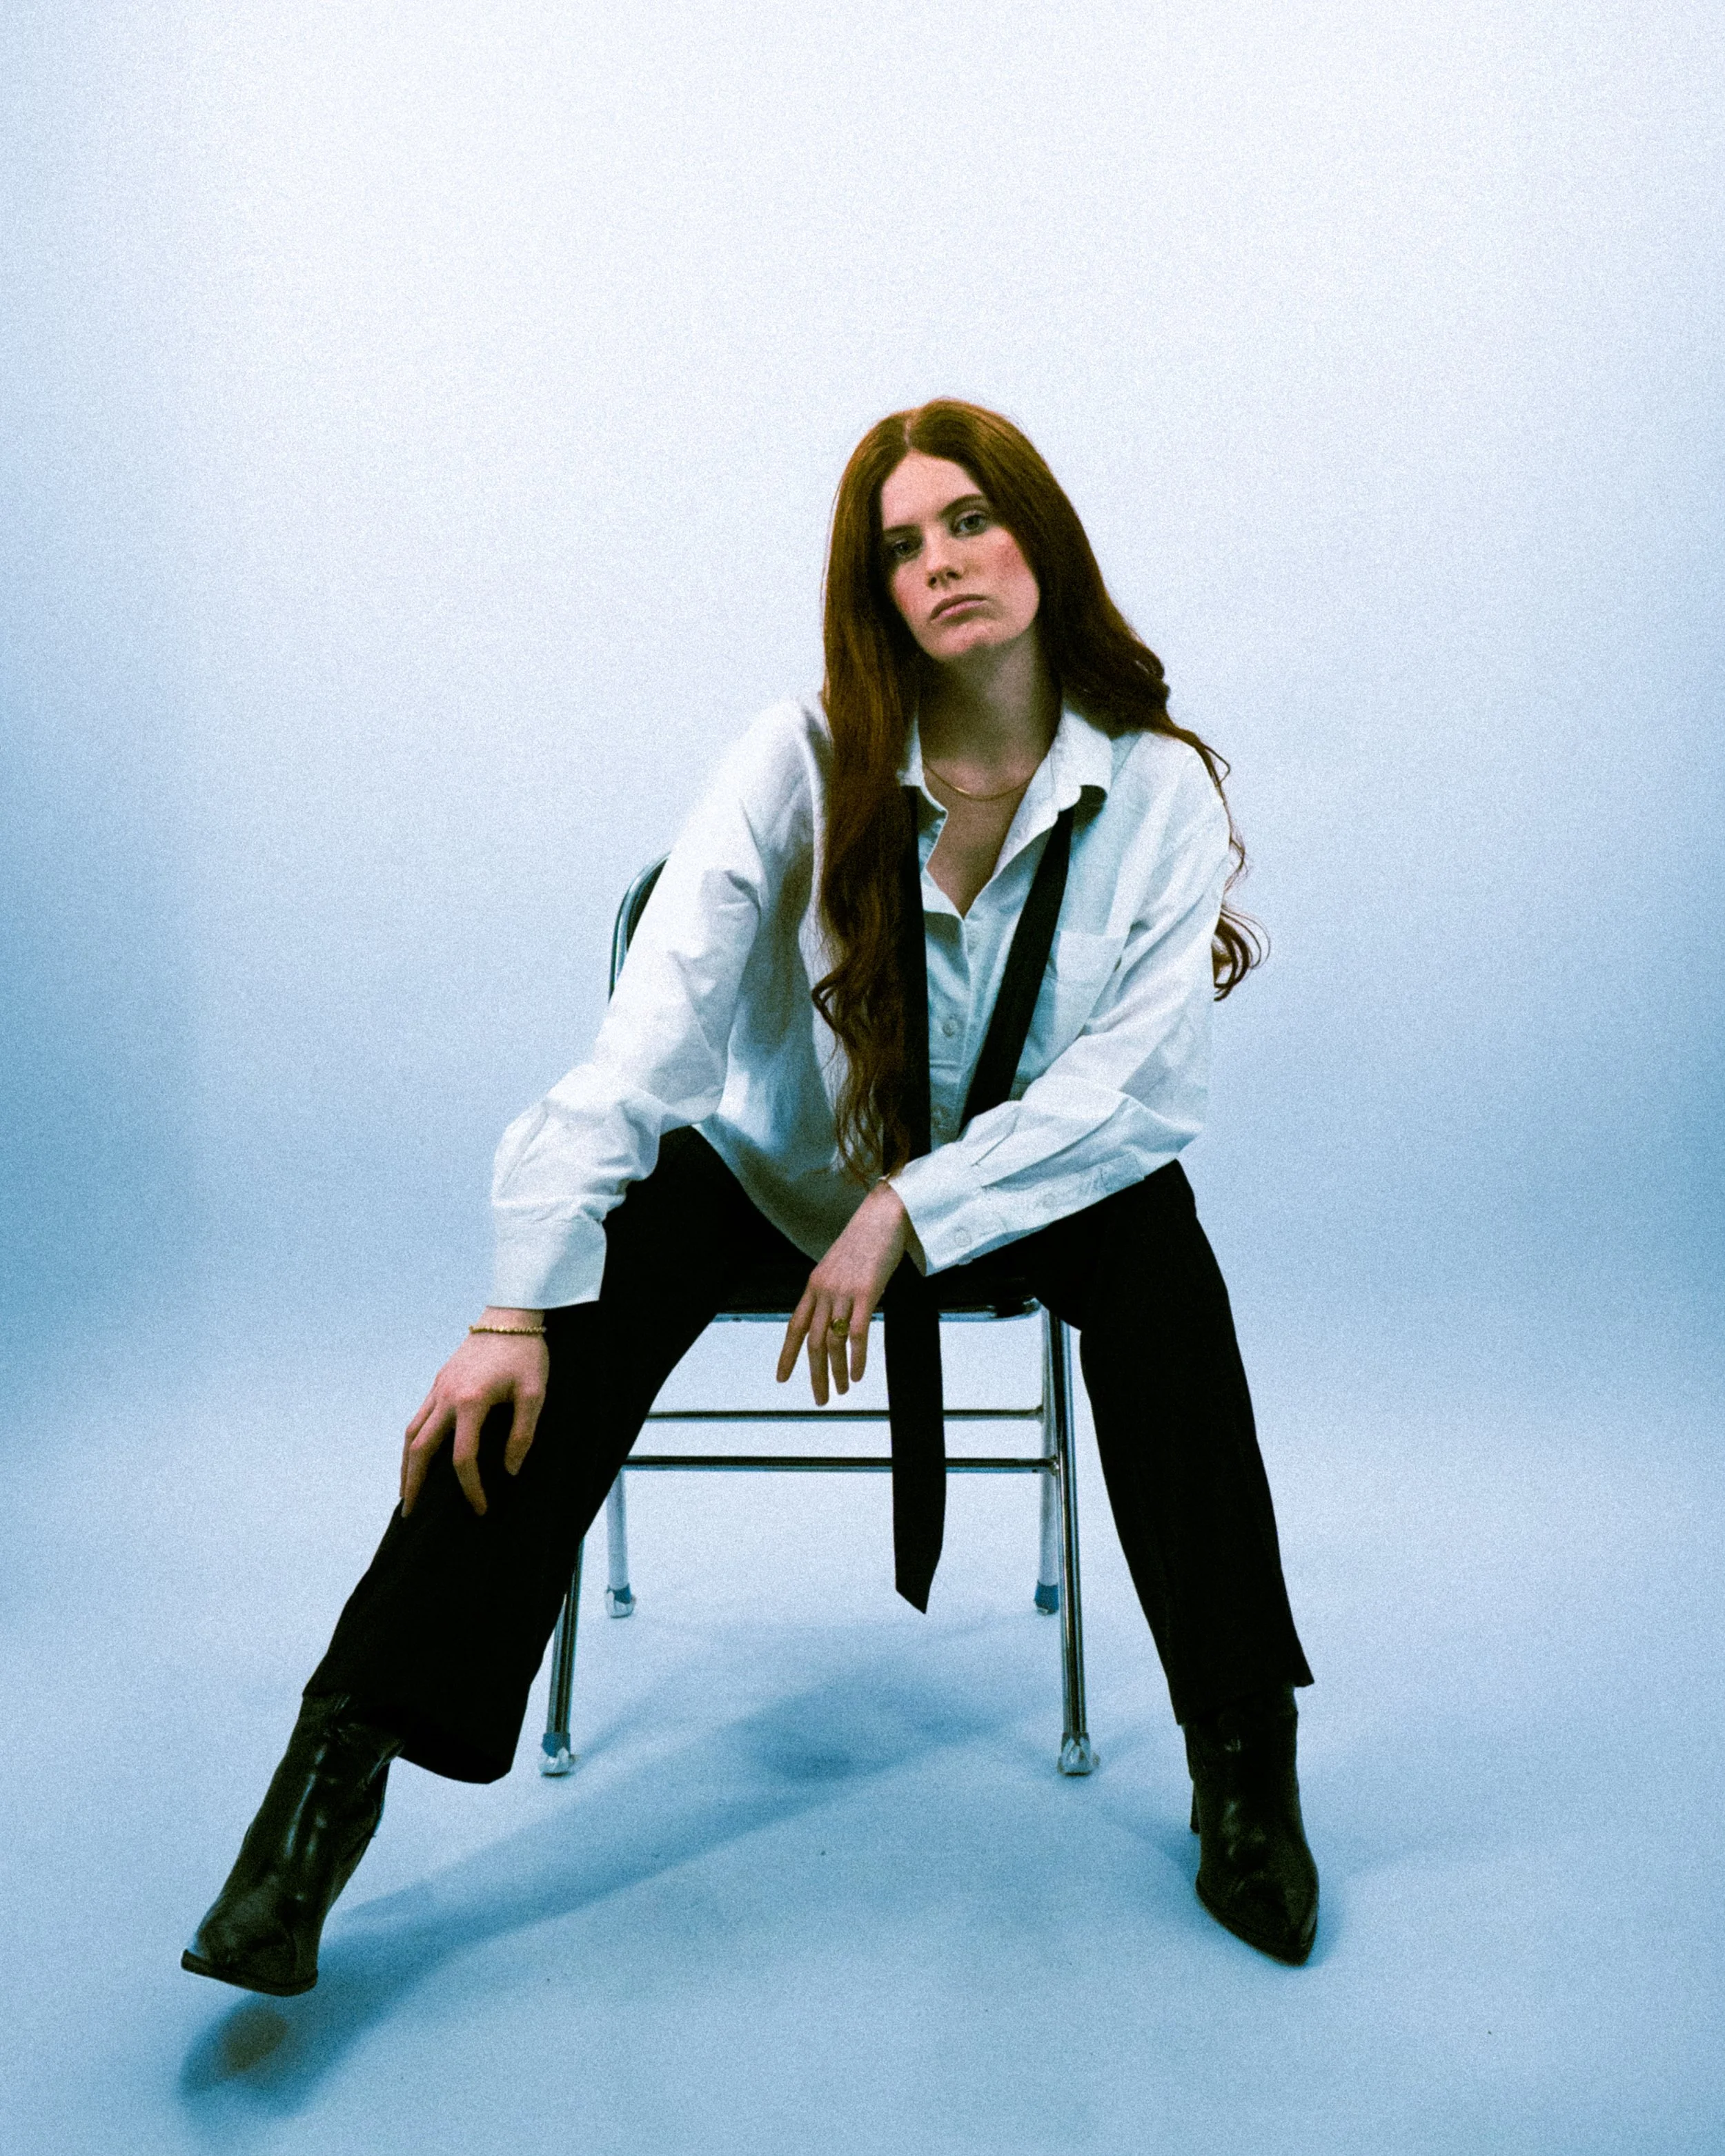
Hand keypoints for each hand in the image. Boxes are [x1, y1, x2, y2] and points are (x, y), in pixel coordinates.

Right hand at [401, 1308, 548, 1517]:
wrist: (510, 1315)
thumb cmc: (527, 1354)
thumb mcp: (535, 1394)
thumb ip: (522, 1434)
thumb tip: (509, 1471)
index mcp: (471, 1402)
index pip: (463, 1457)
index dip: (471, 1488)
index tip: (481, 1508)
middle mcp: (447, 1397)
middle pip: (419, 1449)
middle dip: (413, 1484)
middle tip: (410, 1514)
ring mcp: (438, 1388)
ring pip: (411, 1433)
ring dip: (406, 1465)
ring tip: (406, 1492)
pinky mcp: (439, 1382)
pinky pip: (418, 1418)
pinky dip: (413, 1443)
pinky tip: (417, 1457)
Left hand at [776, 1185, 923, 1404]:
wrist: (883, 1214)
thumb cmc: (866, 1240)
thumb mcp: (840, 1267)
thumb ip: (833, 1292)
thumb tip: (836, 1318)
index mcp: (813, 1285)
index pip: (793, 1326)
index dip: (787, 1355)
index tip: (782, 1379)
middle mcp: (823, 1291)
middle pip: (812, 1342)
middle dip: (814, 1374)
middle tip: (821, 1399)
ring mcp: (842, 1292)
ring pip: (832, 1342)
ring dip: (836, 1371)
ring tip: (841, 1391)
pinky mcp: (864, 1293)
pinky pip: (856, 1334)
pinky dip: (856, 1358)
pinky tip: (858, 1375)